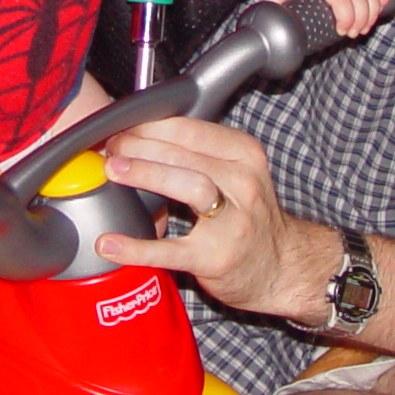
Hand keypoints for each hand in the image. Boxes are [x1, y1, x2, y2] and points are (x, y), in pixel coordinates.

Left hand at [94, 116, 333, 319]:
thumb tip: (139, 138)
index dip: (151, 126)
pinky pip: (171, 250)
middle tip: (111, 149)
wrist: (283, 268)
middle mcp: (243, 183)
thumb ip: (199, 156)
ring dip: (146, 174)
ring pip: (189, 186)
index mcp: (244, 156)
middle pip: (186, 153)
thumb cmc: (250, 218)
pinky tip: (110, 244)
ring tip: (113, 172)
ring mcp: (233, 222)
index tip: (123, 128)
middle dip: (141, 146)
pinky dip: (137, 247)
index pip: (191, 129)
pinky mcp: (216, 258)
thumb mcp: (238, 173)